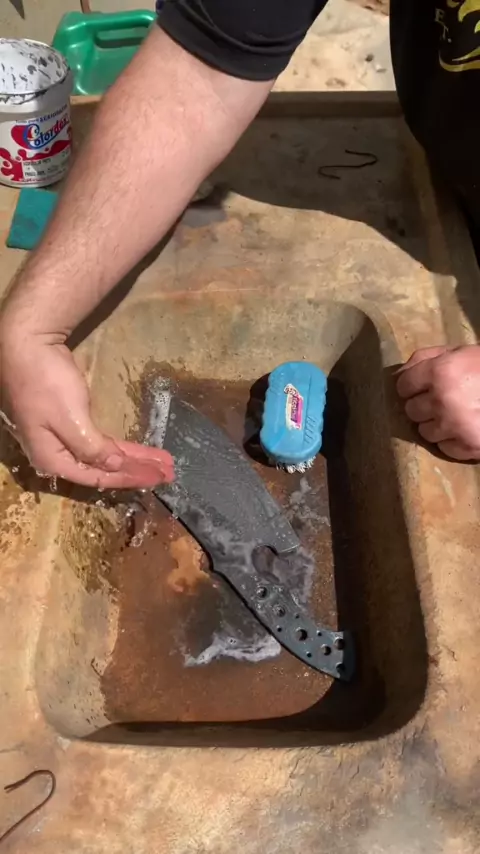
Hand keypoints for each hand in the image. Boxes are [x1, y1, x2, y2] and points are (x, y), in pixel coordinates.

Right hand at [0, 337, 173, 488]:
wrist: (24, 344)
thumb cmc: (46, 383)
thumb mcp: (70, 419)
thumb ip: (92, 448)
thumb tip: (115, 466)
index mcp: (52, 459)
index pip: (97, 477)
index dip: (130, 477)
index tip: (158, 477)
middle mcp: (56, 453)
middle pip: (102, 468)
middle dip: (136, 470)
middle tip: (168, 472)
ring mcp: (61, 437)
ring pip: (103, 454)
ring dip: (132, 458)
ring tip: (161, 461)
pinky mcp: (68, 421)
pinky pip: (99, 440)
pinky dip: (118, 445)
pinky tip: (135, 450)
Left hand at [397, 345, 479, 460]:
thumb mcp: (460, 351)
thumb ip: (428, 357)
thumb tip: (400, 372)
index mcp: (440, 372)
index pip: (404, 385)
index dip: (412, 385)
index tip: (421, 387)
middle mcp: (443, 401)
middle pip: (411, 411)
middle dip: (423, 405)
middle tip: (441, 401)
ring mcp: (455, 427)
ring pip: (425, 432)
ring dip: (436, 424)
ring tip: (455, 415)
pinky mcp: (469, 447)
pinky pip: (445, 448)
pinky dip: (452, 440)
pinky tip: (465, 428)